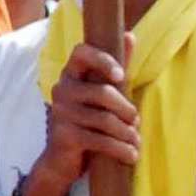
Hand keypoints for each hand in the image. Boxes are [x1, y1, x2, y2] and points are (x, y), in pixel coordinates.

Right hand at [29, 42, 138, 195]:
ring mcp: (61, 114)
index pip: (81, 53)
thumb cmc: (86, 121)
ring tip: (135, 141)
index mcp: (71, 75)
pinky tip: (130, 155)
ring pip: (105, 119)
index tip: (120, 76)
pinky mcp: (64, 136)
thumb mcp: (101, 93)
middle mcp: (61, 90)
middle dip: (127, 109)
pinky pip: (100, 140)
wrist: (60, 161)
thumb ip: (115, 66)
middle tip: (136, 121)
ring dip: (127, 133)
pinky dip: (120, 149)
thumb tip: (129, 34)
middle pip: (103, 92)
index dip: (102, 59)